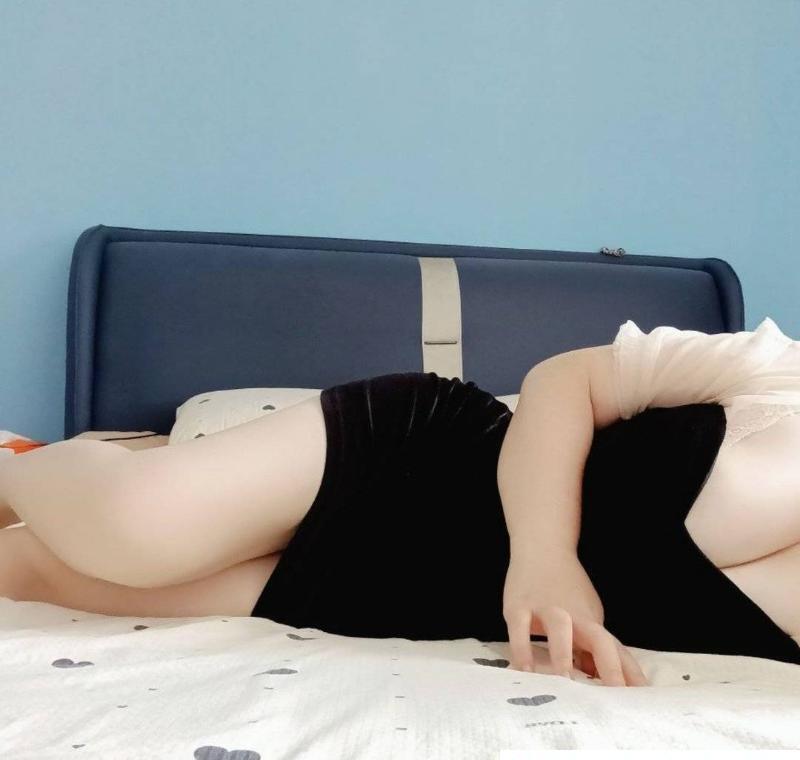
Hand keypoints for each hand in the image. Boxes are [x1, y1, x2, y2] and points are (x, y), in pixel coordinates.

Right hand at [502, 551, 648, 686]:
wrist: (542, 546)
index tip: (640, 700)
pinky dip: (522, 648)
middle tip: (613, 700)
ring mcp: (546, 608)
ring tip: (564, 682)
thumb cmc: (565, 586)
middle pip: (598, 640)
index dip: (629, 675)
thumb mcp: (585, 615)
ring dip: (562, 654)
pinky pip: (520, 628)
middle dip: (609, 668)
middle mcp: (574, 615)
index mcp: (592, 622)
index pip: (616, 651)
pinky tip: (524, 670)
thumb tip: (603, 679)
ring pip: (559, 630)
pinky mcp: (519, 606)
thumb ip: (592, 647)